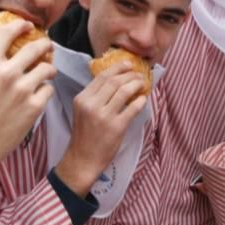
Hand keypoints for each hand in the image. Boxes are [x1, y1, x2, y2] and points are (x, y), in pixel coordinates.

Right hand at [0, 20, 55, 175]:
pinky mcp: (35, 106)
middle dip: (45, 45)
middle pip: (35, 47)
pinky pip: (49, 89)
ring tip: (46, 74)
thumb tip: (10, 51)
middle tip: (47, 47)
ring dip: (48, 69)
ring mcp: (22, 89)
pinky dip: (45, 91)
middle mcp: (6, 72)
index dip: (20, 25)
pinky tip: (38, 96)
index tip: (28, 26)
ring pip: (47, 68)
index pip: (7, 32)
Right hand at [55, 62, 147, 197]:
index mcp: (82, 99)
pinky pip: (133, 108)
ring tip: (142, 84)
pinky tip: (143, 99)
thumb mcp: (83, 111)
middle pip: (115, 81)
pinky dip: (140, 101)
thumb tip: (116, 79)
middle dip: (130, 75)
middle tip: (139, 74)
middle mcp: (91, 105)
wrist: (83, 159)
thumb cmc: (84, 135)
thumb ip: (95, 96)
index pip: (102, 76)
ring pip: (124, 91)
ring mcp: (104, 116)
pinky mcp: (116, 127)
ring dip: (137, 84)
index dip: (118, 68)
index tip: (128, 64)